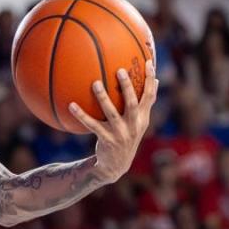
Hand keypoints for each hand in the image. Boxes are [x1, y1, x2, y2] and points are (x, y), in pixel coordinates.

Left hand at [68, 61, 156, 182]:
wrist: (117, 166)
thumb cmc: (127, 137)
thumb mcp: (139, 122)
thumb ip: (146, 103)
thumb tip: (156, 79)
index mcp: (142, 118)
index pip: (149, 96)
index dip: (149, 80)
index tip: (148, 62)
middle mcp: (133, 125)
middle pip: (131, 102)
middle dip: (127, 86)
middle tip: (120, 70)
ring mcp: (120, 133)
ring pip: (111, 112)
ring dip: (103, 98)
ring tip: (95, 83)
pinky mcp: (106, 140)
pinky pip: (92, 125)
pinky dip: (81, 115)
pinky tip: (72, 105)